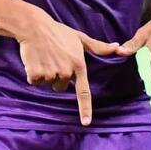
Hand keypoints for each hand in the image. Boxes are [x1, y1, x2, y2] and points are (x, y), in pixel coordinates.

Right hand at [16, 10, 117, 125]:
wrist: (34, 26)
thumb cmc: (58, 31)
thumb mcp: (80, 38)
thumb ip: (98, 47)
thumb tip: (118, 47)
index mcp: (78, 65)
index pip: (83, 92)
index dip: (85, 109)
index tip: (86, 123)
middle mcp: (65, 72)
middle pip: (60, 87)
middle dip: (56, 76)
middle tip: (53, 59)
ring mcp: (51, 73)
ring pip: (47, 83)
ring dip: (43, 73)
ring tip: (43, 57)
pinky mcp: (36, 74)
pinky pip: (34, 81)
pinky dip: (32, 73)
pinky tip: (34, 60)